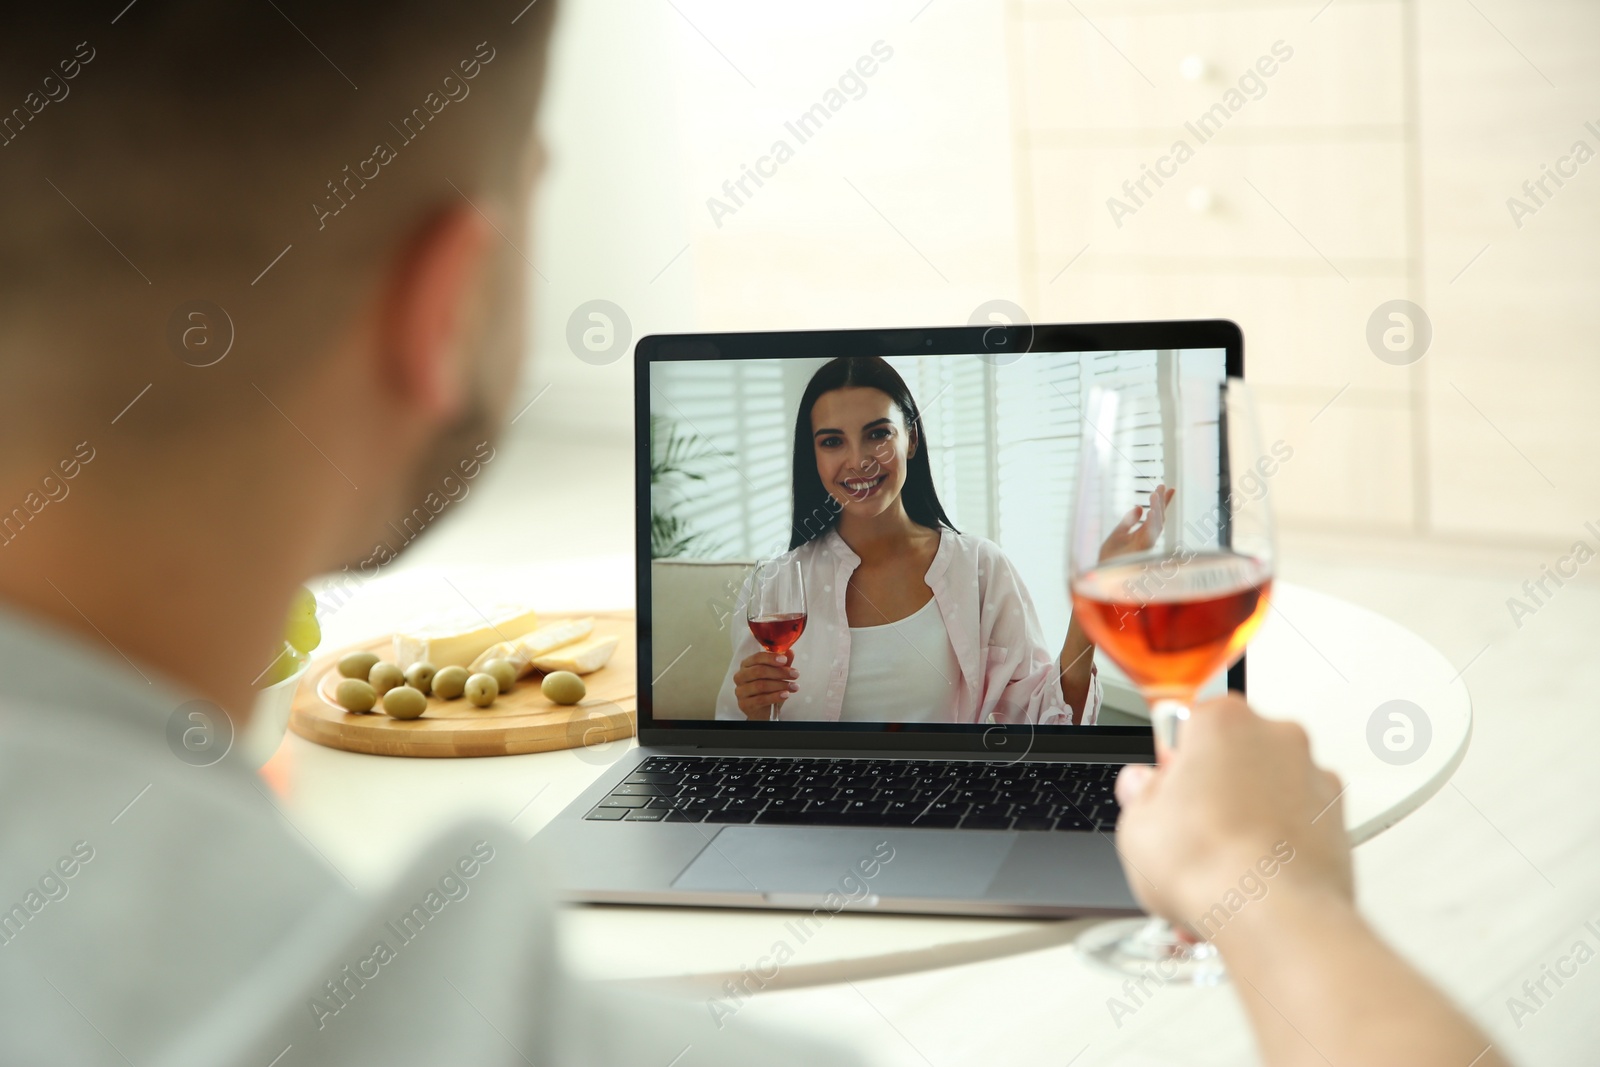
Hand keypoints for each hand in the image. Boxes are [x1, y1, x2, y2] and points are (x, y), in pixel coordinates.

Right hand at [733, 650, 797, 719]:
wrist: (763, 711)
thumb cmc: (768, 690)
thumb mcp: (777, 676)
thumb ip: (782, 664)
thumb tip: (790, 652)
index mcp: (746, 665)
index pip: (757, 657)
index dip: (771, 658)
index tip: (785, 660)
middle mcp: (740, 676)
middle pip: (759, 671)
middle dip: (779, 672)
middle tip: (795, 674)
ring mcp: (740, 691)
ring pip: (760, 685)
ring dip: (780, 685)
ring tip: (793, 687)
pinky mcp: (744, 704)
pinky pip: (761, 699)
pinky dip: (775, 696)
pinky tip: (785, 695)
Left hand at [1098, 484, 1173, 562]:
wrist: (1102, 573)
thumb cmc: (1110, 557)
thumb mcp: (1118, 533)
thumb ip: (1129, 521)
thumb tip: (1140, 507)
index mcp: (1142, 534)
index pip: (1154, 515)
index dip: (1160, 501)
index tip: (1165, 486)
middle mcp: (1147, 538)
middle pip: (1158, 517)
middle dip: (1161, 502)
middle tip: (1163, 485)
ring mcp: (1145, 545)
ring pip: (1156, 525)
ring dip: (1156, 509)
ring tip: (1155, 494)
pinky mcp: (1141, 551)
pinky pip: (1149, 536)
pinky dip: (1151, 524)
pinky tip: (1151, 512)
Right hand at [1113, 694, 1352, 933]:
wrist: (1273, 917)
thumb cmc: (1212, 865)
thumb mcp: (1136, 826)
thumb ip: (1139, 794)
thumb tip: (1143, 788)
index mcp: (1224, 720)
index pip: (1188, 724)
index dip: (1174, 763)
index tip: (1167, 789)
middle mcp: (1277, 736)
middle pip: (1234, 754)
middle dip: (1214, 789)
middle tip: (1190, 831)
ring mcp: (1314, 776)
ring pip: (1269, 788)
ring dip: (1248, 818)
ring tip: (1221, 865)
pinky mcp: (1340, 819)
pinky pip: (1300, 821)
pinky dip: (1280, 843)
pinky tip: (1252, 877)